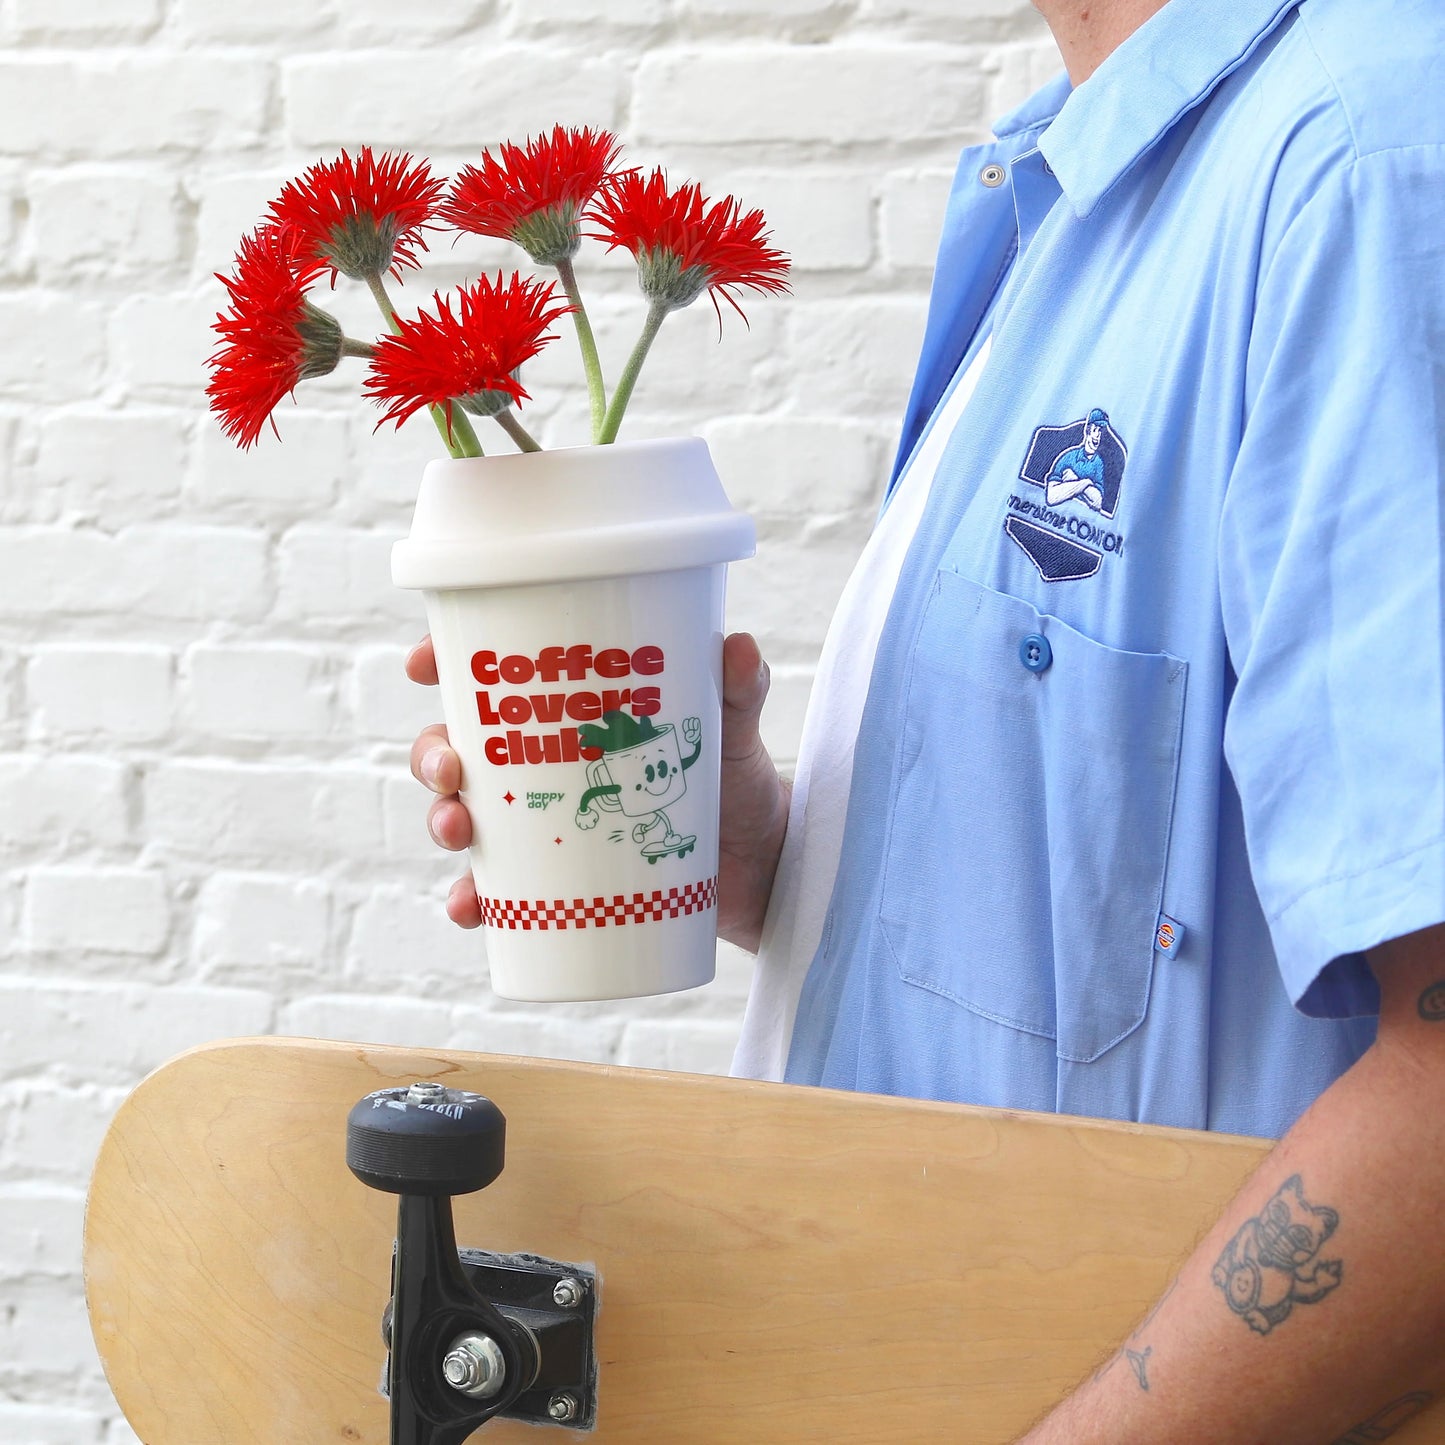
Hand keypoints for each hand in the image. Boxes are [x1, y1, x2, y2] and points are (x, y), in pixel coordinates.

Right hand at [405, 631, 790, 946]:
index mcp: (572, 714)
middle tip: (451, 771)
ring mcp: (545, 825)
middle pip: (461, 749)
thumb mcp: (734, 733)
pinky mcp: (557, 882)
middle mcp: (545, 766)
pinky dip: (472, 900)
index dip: (446, 664)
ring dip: (442, 821)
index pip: (495, 678)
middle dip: (435, 755)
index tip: (423, 665)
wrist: (765, 867)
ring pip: (466, 816)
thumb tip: (742, 648)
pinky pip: (498, 893)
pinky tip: (468, 906)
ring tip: (458, 832)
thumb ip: (738, 691)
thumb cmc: (738, 784)